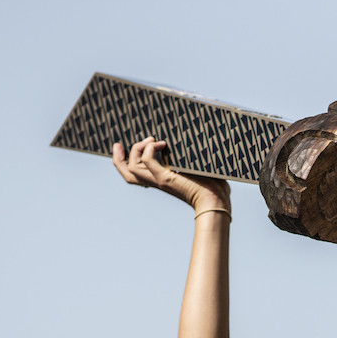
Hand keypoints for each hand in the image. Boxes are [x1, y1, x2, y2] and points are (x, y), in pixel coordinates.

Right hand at [112, 137, 230, 215]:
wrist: (217, 199)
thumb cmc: (213, 185)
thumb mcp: (195, 166)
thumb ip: (186, 155)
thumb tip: (186, 138)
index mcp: (162, 180)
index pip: (136, 174)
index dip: (125, 162)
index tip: (122, 147)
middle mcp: (158, 181)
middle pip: (128, 173)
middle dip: (119, 158)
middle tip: (118, 145)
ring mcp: (160, 180)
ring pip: (132, 168)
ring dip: (137, 149)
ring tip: (154, 140)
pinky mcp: (166, 179)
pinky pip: (147, 161)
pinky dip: (150, 149)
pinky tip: (163, 143)